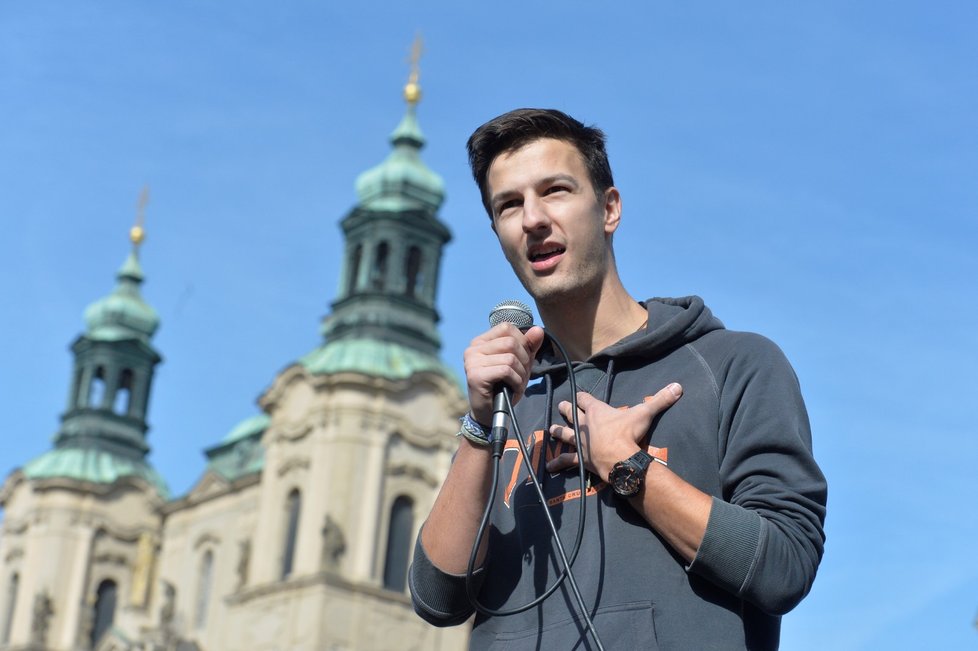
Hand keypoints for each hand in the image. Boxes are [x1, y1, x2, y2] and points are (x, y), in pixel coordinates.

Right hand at [463, 323, 545, 424]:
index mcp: (481, 341)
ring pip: (510, 357)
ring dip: (521, 373)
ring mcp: (472, 362)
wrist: (489, 413)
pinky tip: (513, 388)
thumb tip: (538, 330)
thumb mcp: (519, 363)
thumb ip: (529, 345)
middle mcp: (473, 349)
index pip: (507, 328)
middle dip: (524, 360)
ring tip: (517, 383)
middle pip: (510, 342)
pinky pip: (506, 370)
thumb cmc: (503, 386)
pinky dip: (516, 381)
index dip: (522, 342)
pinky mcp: (475, 376)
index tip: (522, 359)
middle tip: (521, 375)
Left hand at [546, 383, 682, 479]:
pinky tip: (548, 467)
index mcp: (597, 411)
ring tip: (550, 430)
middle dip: (566, 409)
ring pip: (565, 434)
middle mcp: (585, 425)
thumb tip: (678, 386)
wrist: (619, 457)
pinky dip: (558, 464)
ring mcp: (581, 442)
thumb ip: (660, 399)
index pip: (585, 399)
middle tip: (561, 406)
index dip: (582, 396)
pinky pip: (567, 460)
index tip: (579, 394)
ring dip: (558, 432)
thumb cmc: (629, 432)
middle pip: (571, 413)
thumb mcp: (645, 413)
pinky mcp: (581, 459)